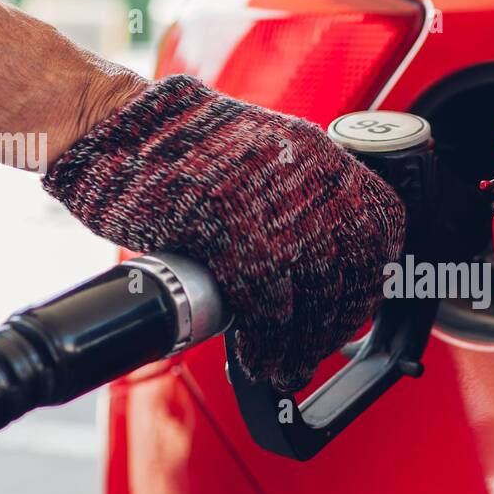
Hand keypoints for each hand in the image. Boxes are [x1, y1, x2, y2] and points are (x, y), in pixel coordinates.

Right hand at [43, 75, 405, 392]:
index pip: (382, 224)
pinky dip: (267, 344)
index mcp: (319, 155)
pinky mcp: (235, 231)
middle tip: (315, 350)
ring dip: (303, 346)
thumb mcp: (257, 155)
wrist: (112, 125)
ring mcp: (276, 202)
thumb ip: (293, 197)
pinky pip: (269, 306)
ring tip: (285, 368)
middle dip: (336, 324)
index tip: (355, 306)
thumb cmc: (170, 145)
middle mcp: (310, 175)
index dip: (371, 277)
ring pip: (316, 296)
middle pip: (353, 270)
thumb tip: (313, 259)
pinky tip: (257, 358)